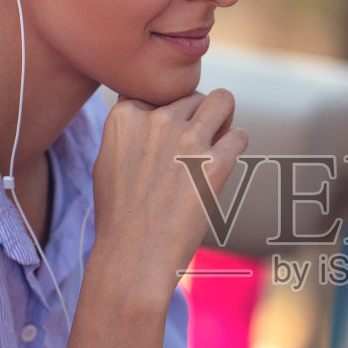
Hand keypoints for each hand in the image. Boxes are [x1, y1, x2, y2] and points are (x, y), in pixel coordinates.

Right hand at [90, 88, 247, 299]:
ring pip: (222, 100)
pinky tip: (221, 167)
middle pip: (192, 95)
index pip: (157, 90)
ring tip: (215, 144)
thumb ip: (130, 129)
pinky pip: (240, 135)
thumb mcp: (107, 160)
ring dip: (223, 119)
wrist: (134, 256)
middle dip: (196, 117)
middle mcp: (156, 120)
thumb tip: (159, 109)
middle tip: (191, 151)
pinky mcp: (215, 162)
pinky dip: (235, 148)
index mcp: (124, 116)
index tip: (165, 139)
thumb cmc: (121, 215)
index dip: (166, 111)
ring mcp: (187, 139)